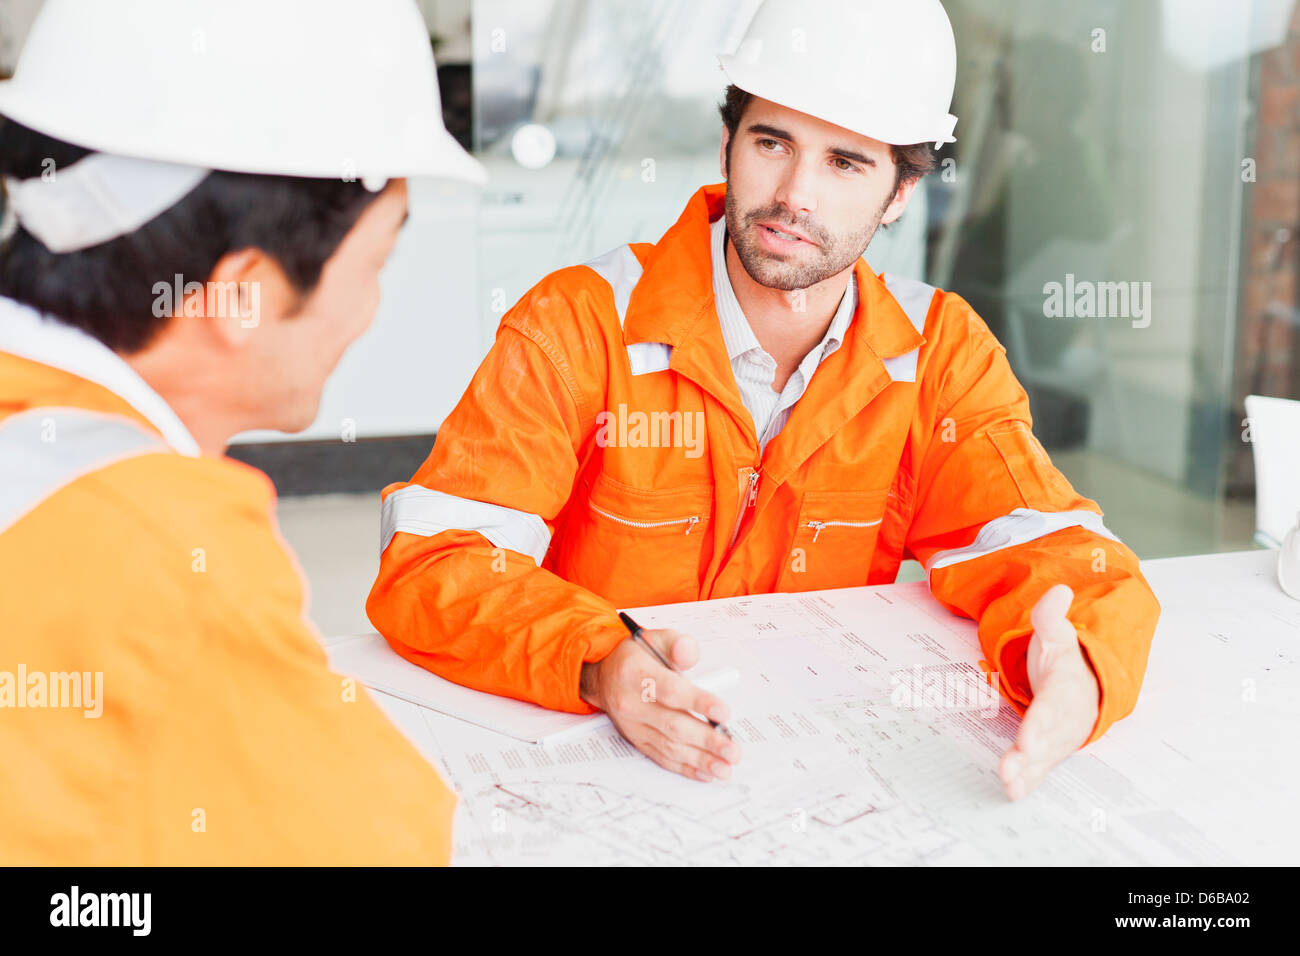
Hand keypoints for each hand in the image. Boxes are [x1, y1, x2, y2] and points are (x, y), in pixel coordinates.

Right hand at [580, 628, 739, 782]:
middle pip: (672, 724)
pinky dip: (685, 767)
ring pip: (668, 746)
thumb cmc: (635, 658)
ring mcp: (633, 725)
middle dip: (706, 740)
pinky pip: (661, 757)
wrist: (604, 676)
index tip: (724, 712)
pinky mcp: (637, 740)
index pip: (670, 690)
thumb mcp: (655, 638)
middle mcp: (631, 703)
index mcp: (636, 674)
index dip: (698, 702)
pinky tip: (705, 772)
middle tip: (732, 750)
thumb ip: (677, 644)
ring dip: (699, 759)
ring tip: (724, 768)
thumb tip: (689, 653)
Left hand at [998, 584, 1099, 800]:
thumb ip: (1051, 616)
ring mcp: (1059, 738)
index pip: (1054, 707)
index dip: (1041, 724)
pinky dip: (1028, 782)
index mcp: (1067, 689)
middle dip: (1032, 754)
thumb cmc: (1066, 662)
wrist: (1087, 687)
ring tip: (1008, 784)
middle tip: (1013, 766)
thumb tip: (1059, 590)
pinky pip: (1039, 768)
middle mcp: (1066, 719)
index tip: (1028, 739)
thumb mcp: (1058, 635)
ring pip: (1044, 758)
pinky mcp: (1049, 751)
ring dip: (1027, 772)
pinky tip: (1012, 792)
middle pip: (1048, 738)